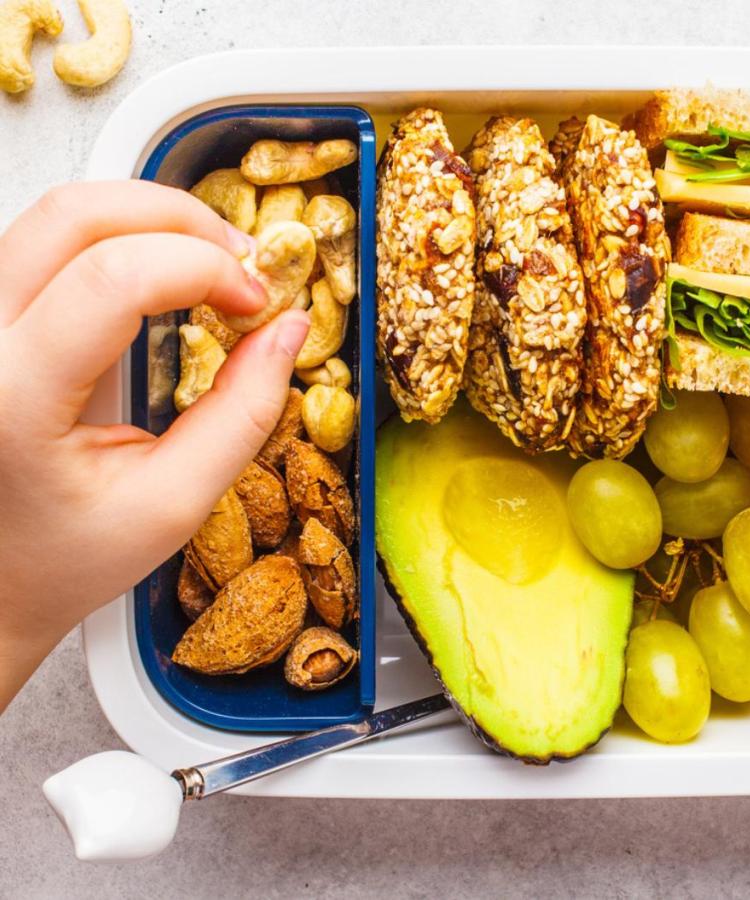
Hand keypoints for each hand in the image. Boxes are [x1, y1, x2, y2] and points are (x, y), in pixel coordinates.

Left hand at [0, 181, 309, 710]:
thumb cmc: (66, 556)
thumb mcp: (174, 504)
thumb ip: (243, 414)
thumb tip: (290, 328)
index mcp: (13, 398)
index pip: (112, 277)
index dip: (204, 267)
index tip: (258, 302)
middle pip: (75, 214)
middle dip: (180, 217)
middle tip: (242, 260)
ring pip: (56, 211)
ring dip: (149, 218)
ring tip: (208, 265)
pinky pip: (43, 239)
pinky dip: (116, 238)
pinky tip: (156, 275)